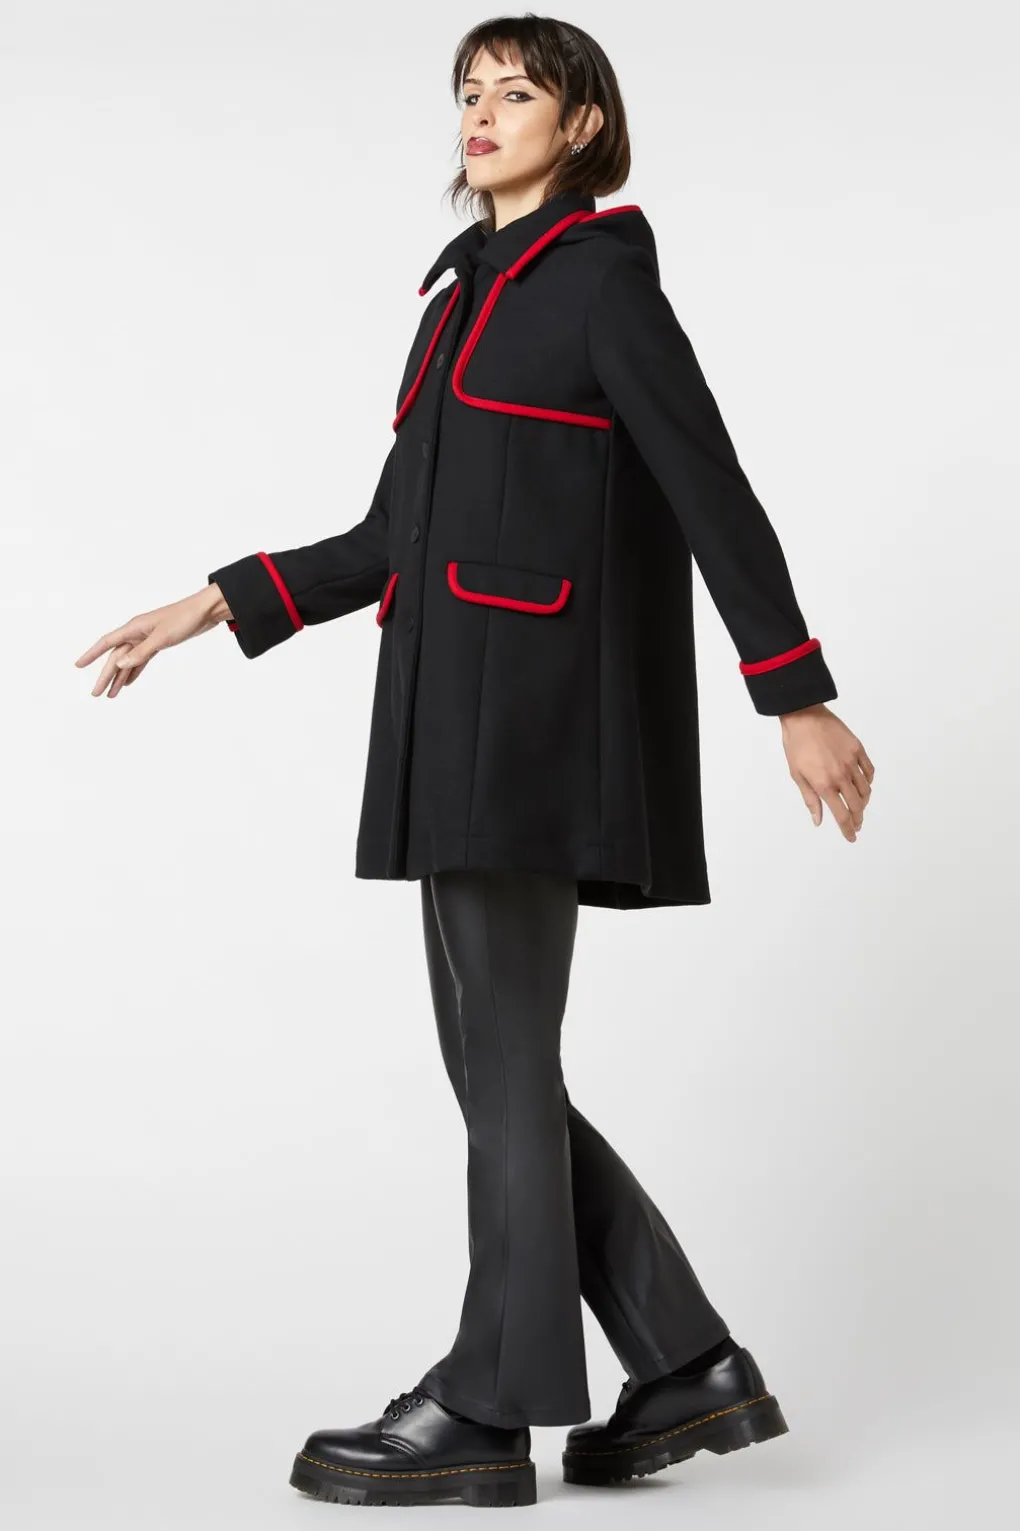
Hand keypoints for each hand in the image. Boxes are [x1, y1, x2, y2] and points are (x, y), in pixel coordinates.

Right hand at [74, 583, 233, 697]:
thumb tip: (120, 665)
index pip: (106, 643)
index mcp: (134, 628)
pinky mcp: (159, 644)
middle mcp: (137, 633)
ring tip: (111, 695)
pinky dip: (135, 671)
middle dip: (106, 676)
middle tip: (96, 694)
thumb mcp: (162, 637)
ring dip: (120, 678)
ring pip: (128, 661)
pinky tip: (128, 683)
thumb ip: (141, 652)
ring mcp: (147, 639)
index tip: (78, 665)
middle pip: (116, 657)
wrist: (204, 612)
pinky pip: (141, 660)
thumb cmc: (184, 619)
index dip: (91, 655)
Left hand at [778, 703, 873, 840]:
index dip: (848, 829)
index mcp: (824, 784)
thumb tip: (819, 820)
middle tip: (856, 824)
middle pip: (857, 805)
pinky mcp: (858, 749)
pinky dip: (869, 782)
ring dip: (864, 802)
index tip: (851, 837)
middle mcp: (841, 776)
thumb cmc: (796, 746)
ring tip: (860, 807)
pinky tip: (864, 785)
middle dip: (858, 818)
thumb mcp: (797, 775)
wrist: (804, 717)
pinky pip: (869, 771)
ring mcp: (852, 762)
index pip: (841, 814)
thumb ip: (810, 799)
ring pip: (866, 790)